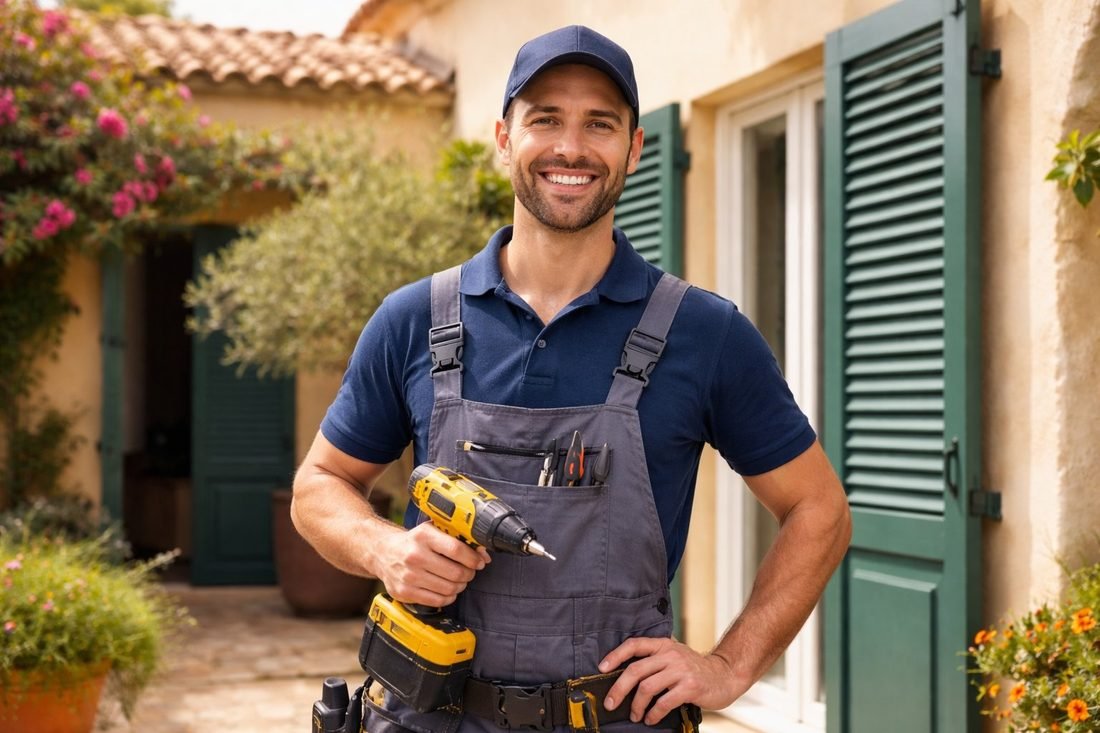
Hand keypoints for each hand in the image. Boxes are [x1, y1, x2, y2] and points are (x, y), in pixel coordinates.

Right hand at [372, 522, 490, 606]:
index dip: (473, 558)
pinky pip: (437, 601)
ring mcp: (408, 576)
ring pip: (449, 589)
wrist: (383, 552)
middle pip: (455, 572)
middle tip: (469, 572)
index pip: (457, 549)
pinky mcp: (404, 592)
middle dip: (469, 574)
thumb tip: (484, 554)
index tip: (478, 561)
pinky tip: (447, 590)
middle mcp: (414, 555)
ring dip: (459, 586)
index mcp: (423, 536)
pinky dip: (448, 597)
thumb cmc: (414, 542)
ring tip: (458, 580)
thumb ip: (457, 538)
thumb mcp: (432, 530)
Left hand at [598, 637, 740, 724]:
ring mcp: (681, 670)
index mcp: (664, 645)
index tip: (602, 668)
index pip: (634, 645)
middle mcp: (671, 655)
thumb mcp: (674, 657)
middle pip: (635, 670)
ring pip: (647, 687)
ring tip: (634, 715)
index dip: (615, 655)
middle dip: (619, 689)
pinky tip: (651, 719)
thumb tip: (625, 677)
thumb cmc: (695, 669)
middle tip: (610, 703)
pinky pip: (664, 702)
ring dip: (636, 705)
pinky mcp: (690, 686)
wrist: (725, 675)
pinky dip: (653, 714)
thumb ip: (655, 661)